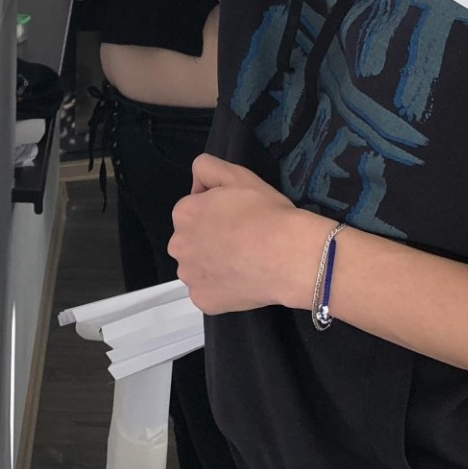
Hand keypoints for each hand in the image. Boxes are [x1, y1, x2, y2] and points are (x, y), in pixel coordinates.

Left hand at [169, 155, 329, 313]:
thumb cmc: (265, 213)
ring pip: (198, 267)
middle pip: (192, 240)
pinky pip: (208, 292)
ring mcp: (190, 277)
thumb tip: (197, 186)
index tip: (238, 215)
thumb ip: (207, 167)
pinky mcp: (203, 301)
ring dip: (213, 264)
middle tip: (242, 239)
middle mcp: (178, 246)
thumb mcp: (237, 174)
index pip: (194, 210)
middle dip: (209, 239)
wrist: (289, 255)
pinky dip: (221, 288)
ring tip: (244, 261)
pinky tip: (242, 280)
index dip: (217, 211)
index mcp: (183, 213)